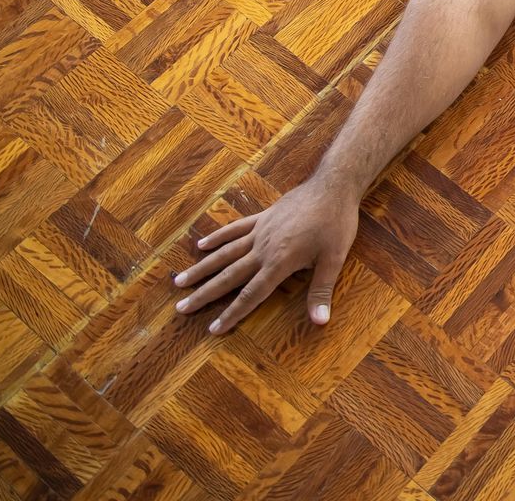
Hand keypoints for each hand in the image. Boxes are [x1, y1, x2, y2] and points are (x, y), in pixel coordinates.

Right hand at [174, 180, 358, 333]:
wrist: (332, 186)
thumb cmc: (336, 223)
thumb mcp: (334, 259)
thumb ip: (321, 291)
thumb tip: (320, 322)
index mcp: (279, 262)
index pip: (251, 295)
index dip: (232, 313)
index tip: (213, 329)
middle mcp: (262, 248)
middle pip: (228, 276)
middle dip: (204, 294)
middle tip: (180, 308)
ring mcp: (260, 230)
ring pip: (224, 253)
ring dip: (202, 268)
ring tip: (179, 281)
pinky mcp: (263, 216)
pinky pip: (234, 229)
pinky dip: (217, 238)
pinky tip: (201, 245)